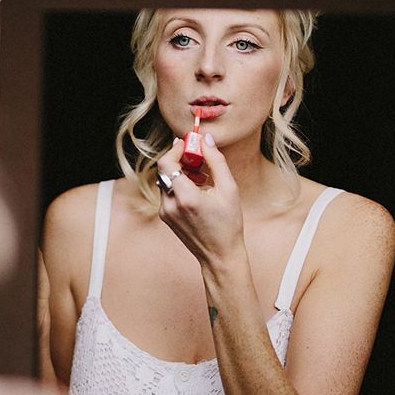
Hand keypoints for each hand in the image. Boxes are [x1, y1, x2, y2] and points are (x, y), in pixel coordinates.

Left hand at [157, 133, 244, 270]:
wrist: (219, 255)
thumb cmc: (228, 224)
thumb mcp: (229, 189)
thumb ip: (216, 161)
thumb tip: (206, 139)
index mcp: (186, 197)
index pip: (167, 163)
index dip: (175, 149)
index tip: (188, 143)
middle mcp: (170, 204)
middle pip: (165, 170)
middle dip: (180, 159)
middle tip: (197, 157)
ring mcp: (165, 212)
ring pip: (165, 180)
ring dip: (180, 172)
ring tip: (202, 177)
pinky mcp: (164, 216)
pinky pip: (167, 192)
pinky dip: (179, 185)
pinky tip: (197, 190)